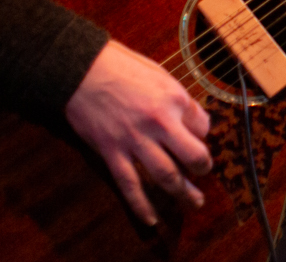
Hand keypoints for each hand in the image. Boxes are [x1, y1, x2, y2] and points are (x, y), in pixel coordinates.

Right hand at [65, 40, 211, 225]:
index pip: (202, 126)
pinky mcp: (111, 151)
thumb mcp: (161, 74)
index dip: (202, 133)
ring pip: (166, 175)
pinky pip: (130, 184)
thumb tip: (196, 121)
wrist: (82, 70)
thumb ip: (179, 100)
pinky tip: (151, 218)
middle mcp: (159, 122)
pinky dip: (141, 205)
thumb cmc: (122, 67)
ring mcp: (134, 140)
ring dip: (182, 193)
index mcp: (174, 99)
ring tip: (193, 202)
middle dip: (202, 169)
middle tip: (203, 174)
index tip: (197, 136)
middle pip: (192, 156)